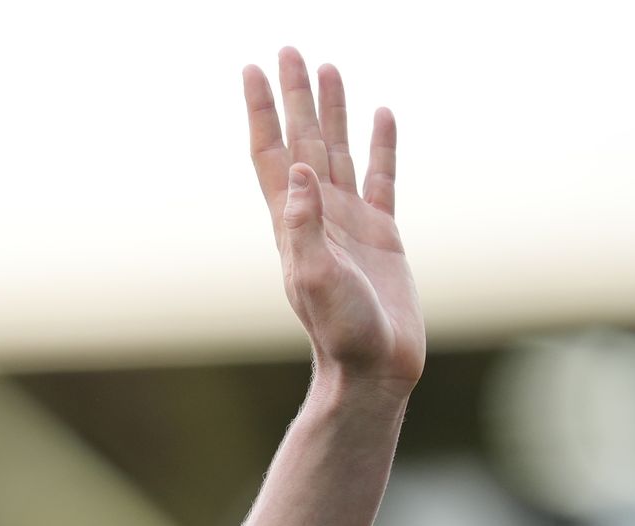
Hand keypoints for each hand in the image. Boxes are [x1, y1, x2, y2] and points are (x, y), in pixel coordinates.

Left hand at [245, 49, 423, 389]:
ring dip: (331, 110)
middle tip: (288, 49)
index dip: (262, 111)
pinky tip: (381, 114)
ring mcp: (349, 222)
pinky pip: (381, 176)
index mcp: (292, 222)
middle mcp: (316, 215)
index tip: (252, 69)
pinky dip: (380, 144)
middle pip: (302, 140)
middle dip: (294, 96)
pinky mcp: (383, 234)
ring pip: (337, 150)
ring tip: (328, 68)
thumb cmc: (340, 332)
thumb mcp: (313, 279)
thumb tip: (296, 172)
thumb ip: (303, 227)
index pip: (272, 152)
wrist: (373, 368)